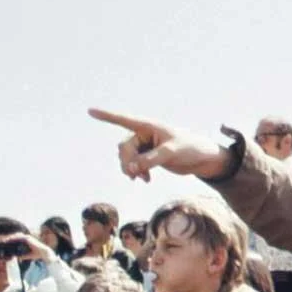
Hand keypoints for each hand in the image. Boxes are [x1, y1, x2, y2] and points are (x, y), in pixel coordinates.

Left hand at [0, 233, 52, 263]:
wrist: (44, 253)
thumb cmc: (36, 254)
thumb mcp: (26, 255)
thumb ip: (21, 256)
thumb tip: (16, 258)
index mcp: (24, 241)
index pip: (14, 240)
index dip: (8, 241)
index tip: (1, 244)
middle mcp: (24, 238)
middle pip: (13, 237)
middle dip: (6, 239)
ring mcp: (26, 237)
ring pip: (14, 236)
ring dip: (8, 237)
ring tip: (2, 240)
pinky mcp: (27, 238)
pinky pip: (18, 237)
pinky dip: (13, 238)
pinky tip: (8, 240)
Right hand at [89, 109, 232, 181]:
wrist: (202, 158)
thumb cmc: (190, 148)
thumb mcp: (170, 153)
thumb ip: (150, 160)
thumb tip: (131, 169)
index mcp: (149, 126)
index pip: (124, 120)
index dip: (106, 116)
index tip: (90, 111)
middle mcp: (144, 134)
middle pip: (124, 147)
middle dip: (127, 161)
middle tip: (135, 174)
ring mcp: (146, 146)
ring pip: (127, 157)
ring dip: (131, 169)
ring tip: (142, 178)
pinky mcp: (149, 157)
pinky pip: (134, 165)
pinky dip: (136, 172)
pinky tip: (145, 180)